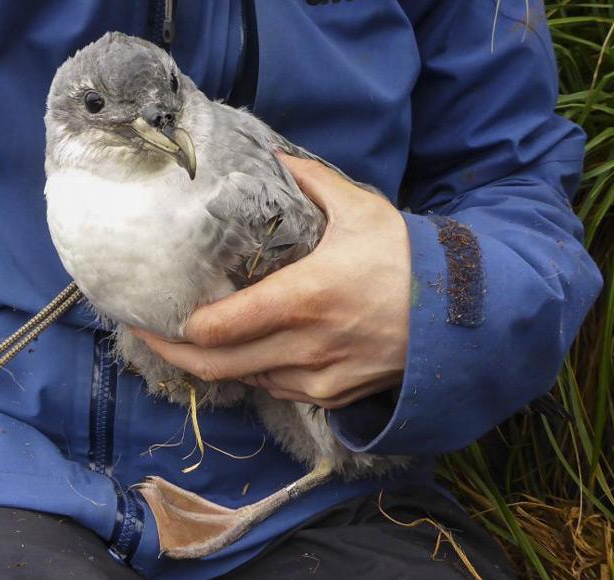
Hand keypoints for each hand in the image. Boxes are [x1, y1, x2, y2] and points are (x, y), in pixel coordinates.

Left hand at [133, 154, 410, 408]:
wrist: (464, 315)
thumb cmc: (408, 258)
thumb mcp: (360, 210)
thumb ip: (310, 181)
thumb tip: (275, 156)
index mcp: (302, 298)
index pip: (218, 328)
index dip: (177, 328)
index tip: (153, 314)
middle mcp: (305, 346)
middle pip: (217, 366)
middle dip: (175, 353)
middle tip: (150, 336)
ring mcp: (320, 377)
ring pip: (247, 380)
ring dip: (217, 364)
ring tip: (194, 340)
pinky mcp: (334, 395)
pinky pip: (279, 389)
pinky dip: (257, 372)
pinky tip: (248, 351)